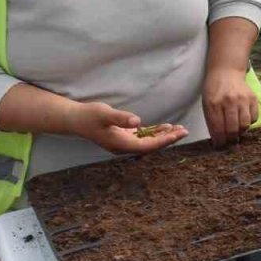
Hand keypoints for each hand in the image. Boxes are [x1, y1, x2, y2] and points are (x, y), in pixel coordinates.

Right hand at [64, 102, 187, 153]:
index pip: (148, 145)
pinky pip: (143, 137)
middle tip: (185, 130)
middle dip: (168, 139)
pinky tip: (164, 127)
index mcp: (121, 144)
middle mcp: (124, 147)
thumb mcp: (104, 113)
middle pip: (151, 146)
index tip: (177, 134)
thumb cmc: (89, 116)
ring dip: (163, 136)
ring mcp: (124, 143)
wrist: (75, 119)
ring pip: (148, 142)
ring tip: (179, 129)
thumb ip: (120, 118)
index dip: (164, 140)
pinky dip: (154, 133)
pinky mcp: (123, 137)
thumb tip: (137, 122)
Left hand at [203, 66, 258, 146]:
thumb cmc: (214, 90)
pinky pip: (254, 118)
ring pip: (244, 125)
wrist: (226, 71)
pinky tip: (243, 121)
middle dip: (230, 140)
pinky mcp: (253, 98)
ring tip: (236, 133)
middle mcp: (229, 101)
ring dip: (240, 133)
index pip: (217, 129)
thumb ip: (212, 120)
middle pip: (232, 129)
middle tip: (229, 143)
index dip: (219, 141)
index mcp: (213, 103)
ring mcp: (242, 99)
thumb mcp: (207, 103)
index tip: (219, 146)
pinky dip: (249, 123)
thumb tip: (218, 140)